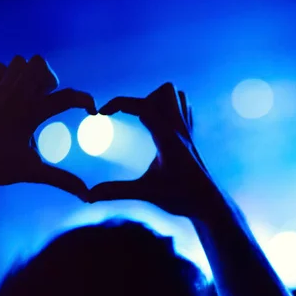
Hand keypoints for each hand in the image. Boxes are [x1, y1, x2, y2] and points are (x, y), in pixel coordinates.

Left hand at [0, 55, 96, 200]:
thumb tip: (87, 196)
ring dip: (31, 75)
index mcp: (30, 114)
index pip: (67, 97)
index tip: (92, 113)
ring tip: (32, 97)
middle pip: (40, 66)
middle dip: (52, 80)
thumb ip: (62, 180)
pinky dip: (10, 76)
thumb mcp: (31, 173)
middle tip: (49, 100)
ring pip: (20, 62)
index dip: (86, 101)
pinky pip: (0, 68)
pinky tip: (13, 96)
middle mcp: (14, 97)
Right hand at [87, 83, 216, 216]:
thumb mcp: (145, 194)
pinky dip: (167, 110)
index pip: (144, 105)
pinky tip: (156, 128)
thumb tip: (86, 196)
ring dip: (156, 101)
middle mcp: (180, 130)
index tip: (100, 113)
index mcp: (168, 138)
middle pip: (165, 92)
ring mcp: (188, 132)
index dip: (119, 103)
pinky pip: (183, 110)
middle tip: (129, 118)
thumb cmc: (181, 198)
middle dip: (140, 99)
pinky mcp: (191, 138)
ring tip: (142, 121)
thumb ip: (115, 191)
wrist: (209, 204)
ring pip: (177, 96)